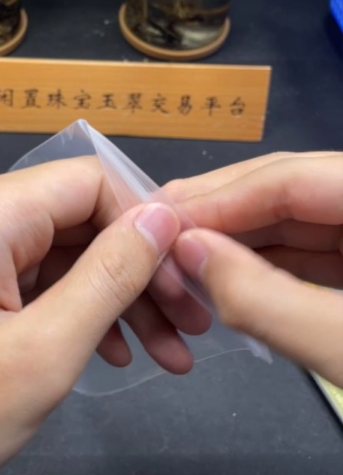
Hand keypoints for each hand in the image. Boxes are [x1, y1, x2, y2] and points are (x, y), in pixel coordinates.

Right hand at [164, 152, 342, 386]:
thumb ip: (264, 298)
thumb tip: (189, 252)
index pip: (288, 176)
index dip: (219, 199)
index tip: (156, 228)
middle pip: (291, 188)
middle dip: (223, 215)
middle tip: (158, 238)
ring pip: (301, 220)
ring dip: (241, 242)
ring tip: (183, 262)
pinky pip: (319, 249)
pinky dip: (272, 265)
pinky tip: (229, 279)